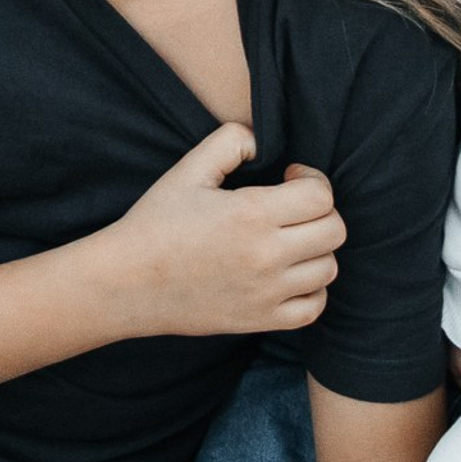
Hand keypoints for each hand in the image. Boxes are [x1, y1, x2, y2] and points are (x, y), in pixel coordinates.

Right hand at [107, 124, 344, 335]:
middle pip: (334, 231)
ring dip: (316, 249)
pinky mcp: (260, 320)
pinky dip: (312, 289)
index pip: (321, 196)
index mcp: (251, 213)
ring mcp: (266, 293)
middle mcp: (266, 255)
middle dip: (320, 212)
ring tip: (289, 240)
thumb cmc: (155, 223)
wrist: (126, 283)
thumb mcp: (187, 170)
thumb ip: (229, 142)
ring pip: (328, 268)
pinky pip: (314, 307)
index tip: (291, 179)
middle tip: (294, 208)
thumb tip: (261, 141)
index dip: (313, 180)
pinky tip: (289, 274)